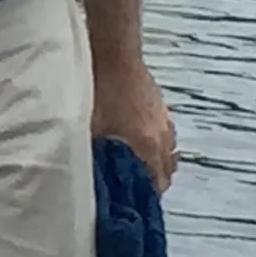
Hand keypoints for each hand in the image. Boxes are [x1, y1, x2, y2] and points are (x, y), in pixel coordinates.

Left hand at [93, 55, 177, 191]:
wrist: (113, 51)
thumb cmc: (98, 89)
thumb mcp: (88, 127)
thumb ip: (94, 155)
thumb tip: (90, 176)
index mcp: (148, 145)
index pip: (157, 184)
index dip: (146, 197)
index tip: (132, 205)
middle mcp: (163, 135)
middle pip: (166, 169)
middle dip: (152, 182)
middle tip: (131, 187)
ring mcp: (164, 118)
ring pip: (167, 151)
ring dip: (154, 161)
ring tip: (133, 165)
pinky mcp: (160, 105)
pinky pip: (164, 133)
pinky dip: (154, 142)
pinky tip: (136, 138)